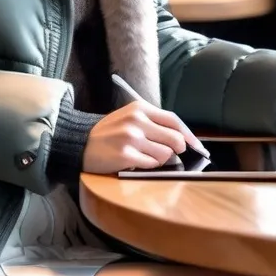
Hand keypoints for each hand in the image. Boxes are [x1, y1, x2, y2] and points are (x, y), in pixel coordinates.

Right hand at [83, 101, 203, 172]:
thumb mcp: (129, 118)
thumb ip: (153, 124)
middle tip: (168, 154)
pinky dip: (149, 166)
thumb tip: (182, 140)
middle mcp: (137, 120)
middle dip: (176, 150)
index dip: (189, 135)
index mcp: (140, 108)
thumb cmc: (108, 132)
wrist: (79, 142)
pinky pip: (152, 165)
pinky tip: (136, 162)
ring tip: (145, 157)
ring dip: (160, 160)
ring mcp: (131, 138)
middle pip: (175, 139)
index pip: (174, 120)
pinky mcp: (125, 155)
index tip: (196, 146)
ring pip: (166, 155)